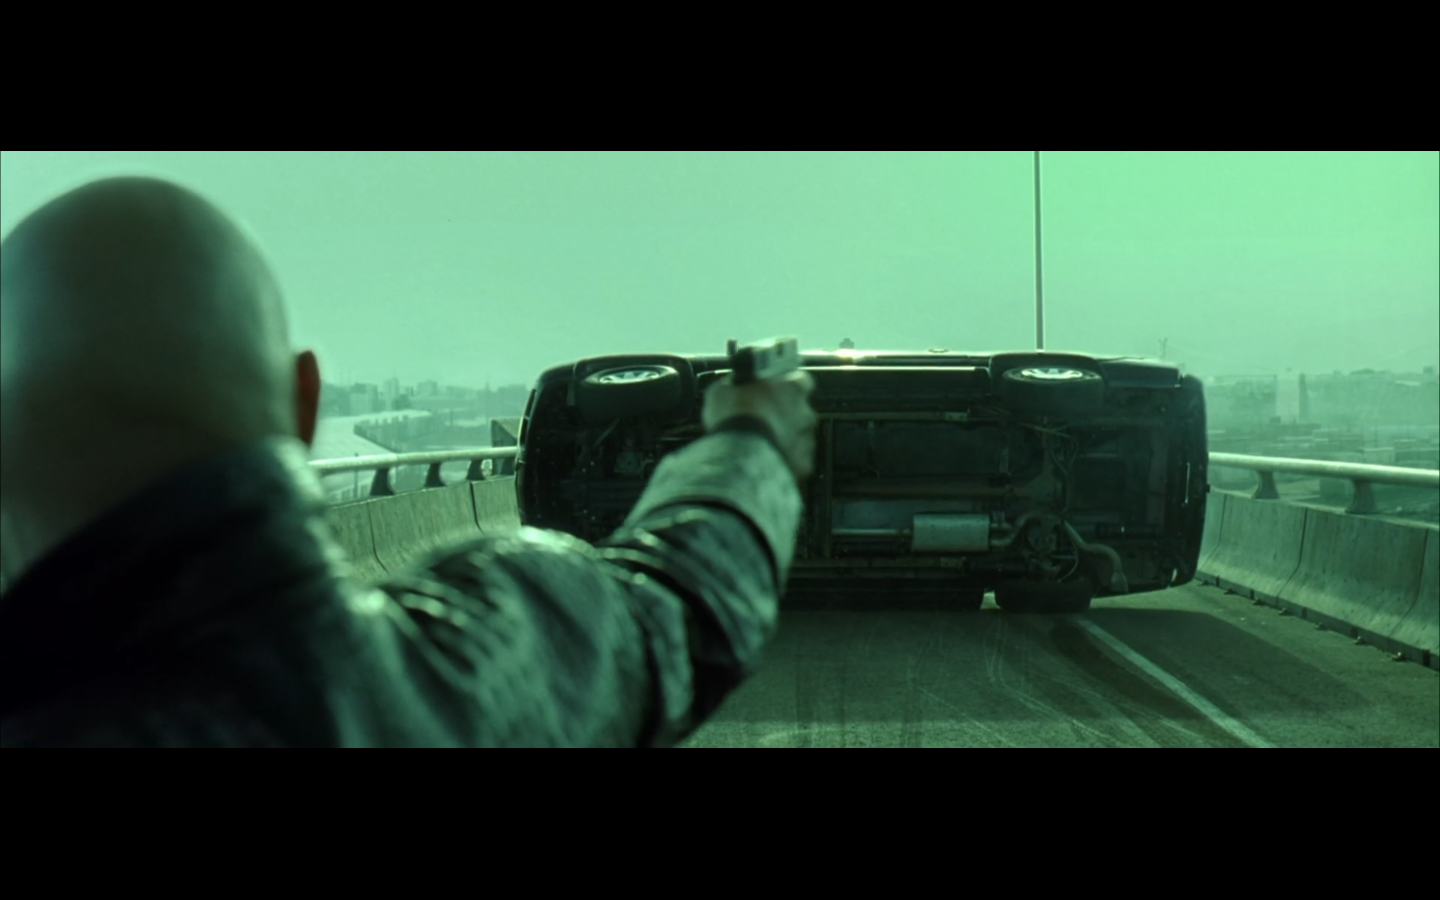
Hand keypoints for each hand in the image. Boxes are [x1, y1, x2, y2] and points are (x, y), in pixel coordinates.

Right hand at [702, 370, 817, 484]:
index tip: (775, 390)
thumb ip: (737, 385)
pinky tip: (764, 463)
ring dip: (784, 440)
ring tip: (760, 446)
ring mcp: (807, 441)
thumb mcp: (724, 390)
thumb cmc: (734, 417)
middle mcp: (806, 413)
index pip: (801, 380)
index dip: (787, 386)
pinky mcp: (803, 465)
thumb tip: (736, 384)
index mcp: (792, 388)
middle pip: (800, 412)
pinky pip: (795, 462)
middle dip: (785, 416)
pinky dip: (783, 461)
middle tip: (763, 421)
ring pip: (799, 438)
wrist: (739, 455)